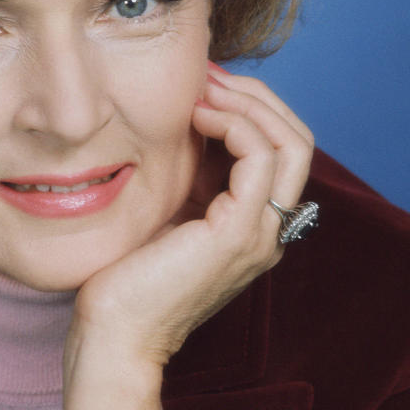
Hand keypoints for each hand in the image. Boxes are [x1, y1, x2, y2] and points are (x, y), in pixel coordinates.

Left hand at [68, 63, 313, 375]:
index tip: (203, 82)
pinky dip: (234, 123)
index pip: (279, 149)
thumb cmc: (123, 281)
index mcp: (252, 226)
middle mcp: (268, 230)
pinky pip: (260, 156)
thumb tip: (184, 116)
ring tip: (202, 87)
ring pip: (290, 142)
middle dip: (255, 95)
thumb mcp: (163, 212)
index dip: (248, 106)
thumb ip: (186, 176)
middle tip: (207, 72)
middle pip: (296, 139)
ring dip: (247, 101)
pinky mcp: (239, 234)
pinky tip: (195, 114)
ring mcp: (260, 234)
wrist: (113, 336)